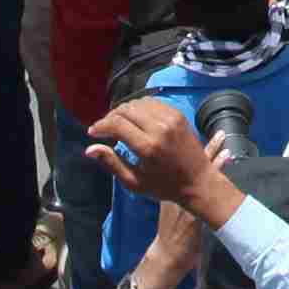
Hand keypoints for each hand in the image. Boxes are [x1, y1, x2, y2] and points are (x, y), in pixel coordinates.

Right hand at [88, 96, 227, 220]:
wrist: (198, 181)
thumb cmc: (164, 186)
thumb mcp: (134, 182)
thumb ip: (112, 163)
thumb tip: (89, 149)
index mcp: (148, 146)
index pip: (117, 124)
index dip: (101, 125)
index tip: (93, 132)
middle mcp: (159, 128)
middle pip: (126, 110)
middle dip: (110, 117)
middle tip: (104, 128)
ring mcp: (171, 118)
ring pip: (138, 103)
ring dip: (124, 110)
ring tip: (118, 123)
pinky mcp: (178, 114)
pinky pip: (152, 102)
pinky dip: (139, 108)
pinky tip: (135, 119)